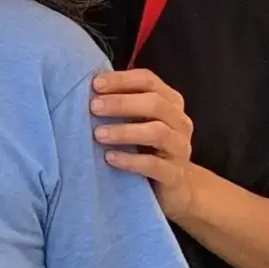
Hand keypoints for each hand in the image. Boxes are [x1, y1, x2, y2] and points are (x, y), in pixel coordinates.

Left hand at [90, 69, 202, 221]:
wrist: (177, 187)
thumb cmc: (149, 147)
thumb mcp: (139, 121)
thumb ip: (122, 105)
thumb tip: (89, 89)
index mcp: (170, 102)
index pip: (148, 80)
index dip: (121, 80)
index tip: (95, 84)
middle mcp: (179, 121)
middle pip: (154, 103)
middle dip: (121, 103)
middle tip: (93, 107)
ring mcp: (179, 148)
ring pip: (157, 133)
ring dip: (125, 131)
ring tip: (98, 134)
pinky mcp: (175, 174)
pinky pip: (154, 165)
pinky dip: (131, 160)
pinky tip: (110, 158)